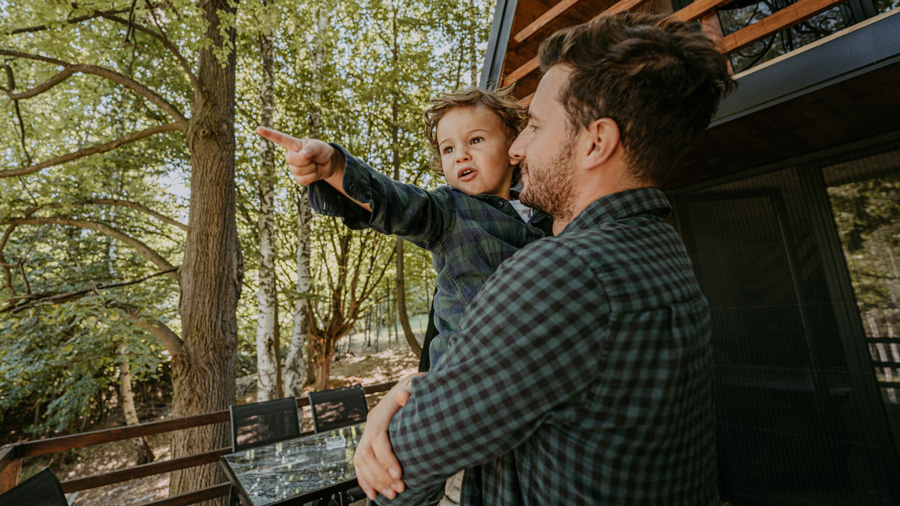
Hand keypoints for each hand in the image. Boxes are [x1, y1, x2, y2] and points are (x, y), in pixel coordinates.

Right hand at [255, 126, 341, 184]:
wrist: (328, 163)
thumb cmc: (321, 150)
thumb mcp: (318, 146)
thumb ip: (310, 149)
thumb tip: (302, 156)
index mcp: (293, 144)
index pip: (279, 139)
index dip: (269, 134)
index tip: (258, 128)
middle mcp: (290, 155)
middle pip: (291, 159)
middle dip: (304, 159)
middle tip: (312, 157)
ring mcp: (293, 168)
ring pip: (298, 171)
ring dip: (310, 168)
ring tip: (314, 163)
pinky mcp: (298, 178)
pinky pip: (303, 180)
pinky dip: (312, 176)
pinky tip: (314, 171)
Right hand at [353, 373, 422, 500]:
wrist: (413, 386)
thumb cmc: (419, 389)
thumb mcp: (417, 386)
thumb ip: (410, 392)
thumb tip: (403, 395)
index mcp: (382, 410)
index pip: (377, 436)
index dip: (386, 457)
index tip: (399, 474)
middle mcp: (372, 421)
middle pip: (366, 453)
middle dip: (381, 475)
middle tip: (399, 489)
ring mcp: (368, 431)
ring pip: (361, 461)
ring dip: (375, 481)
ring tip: (392, 494)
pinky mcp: (370, 441)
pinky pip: (360, 463)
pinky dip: (365, 480)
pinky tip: (373, 494)